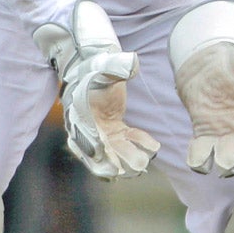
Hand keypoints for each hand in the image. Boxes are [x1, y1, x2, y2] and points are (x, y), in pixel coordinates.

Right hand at [33, 0, 160, 179]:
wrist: (96, 68)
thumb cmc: (97, 70)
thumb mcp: (104, 68)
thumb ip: (115, 67)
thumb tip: (132, 63)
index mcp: (79, 116)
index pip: (86, 137)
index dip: (96, 149)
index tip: (107, 158)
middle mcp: (86, 128)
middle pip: (100, 149)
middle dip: (115, 161)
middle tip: (131, 169)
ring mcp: (100, 131)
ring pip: (114, 149)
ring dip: (128, 158)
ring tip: (144, 165)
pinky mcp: (113, 130)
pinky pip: (126, 140)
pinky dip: (139, 144)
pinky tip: (154, 147)